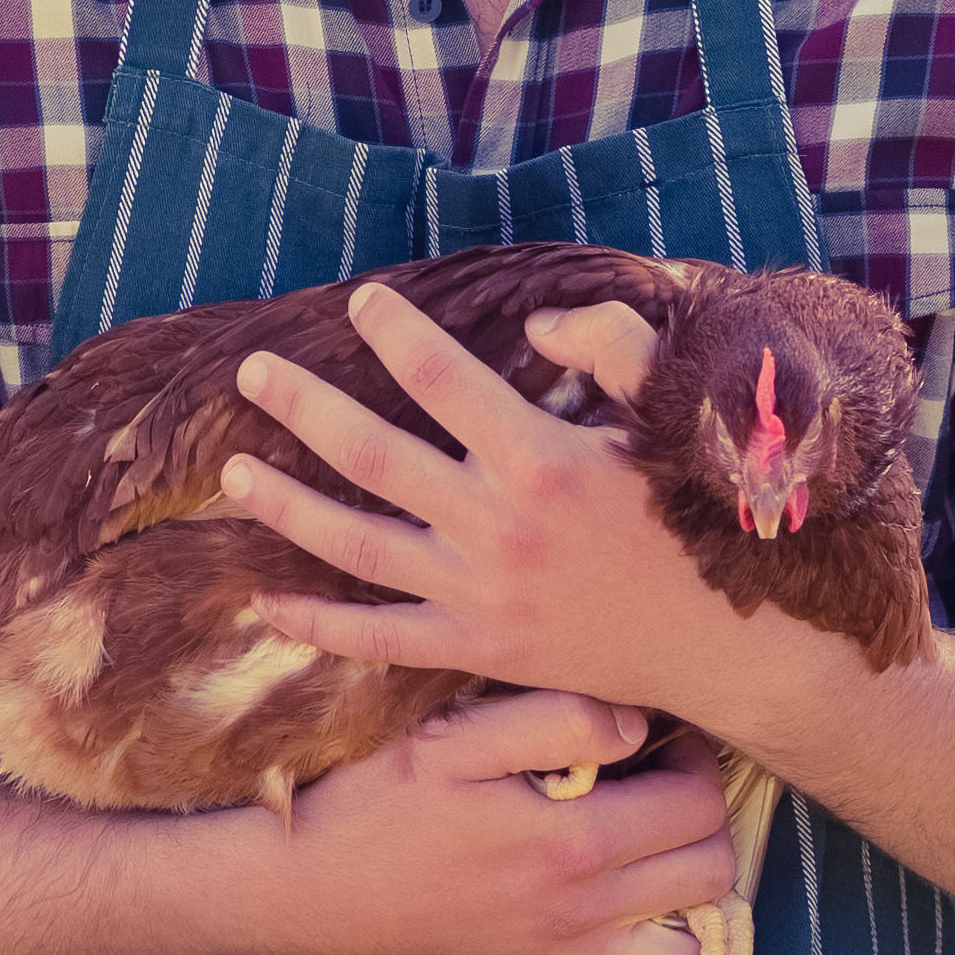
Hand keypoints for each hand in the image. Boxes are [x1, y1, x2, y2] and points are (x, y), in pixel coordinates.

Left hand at [219, 282, 785, 731]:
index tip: (363, 302)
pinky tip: (267, 597)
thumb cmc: (697, 518)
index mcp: (543, 459)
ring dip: (287, 506)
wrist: (724, 643)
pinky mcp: (478, 653)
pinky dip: (320, 621)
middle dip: (303, 406)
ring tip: (231, 473)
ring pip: (357, 545)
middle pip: (373, 456)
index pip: (444, 378)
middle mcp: (499, 528)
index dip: (396, 331)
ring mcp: (481, 597)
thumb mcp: (668, 419)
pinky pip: (380, 638)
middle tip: (252, 371)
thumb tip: (535, 327)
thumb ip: (610, 348)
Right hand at [249, 688, 729, 954]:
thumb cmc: (374, 804)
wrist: (303, 892)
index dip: (695, 762)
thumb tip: (638, 724)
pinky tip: (622, 924)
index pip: (698, 804)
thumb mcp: (453, 738)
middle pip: (711, 871)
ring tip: (653, 858)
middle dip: (702, 822)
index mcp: (571, 841)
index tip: (661, 744)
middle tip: (660, 789)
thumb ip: (556, 721)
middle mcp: (581, 913)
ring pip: (690, 952)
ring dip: (689, 903)